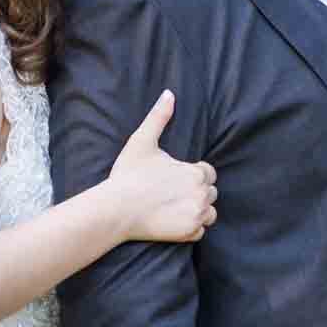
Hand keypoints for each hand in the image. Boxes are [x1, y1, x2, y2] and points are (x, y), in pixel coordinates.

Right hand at [107, 91, 217, 243]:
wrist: (116, 209)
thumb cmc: (128, 175)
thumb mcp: (142, 141)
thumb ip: (159, 117)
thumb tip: (169, 93)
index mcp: (195, 172)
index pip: (208, 172)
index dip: (194, 174)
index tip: (176, 178)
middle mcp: (201, 194)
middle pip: (210, 193)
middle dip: (197, 192)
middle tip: (173, 194)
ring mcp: (196, 215)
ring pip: (209, 213)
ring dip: (198, 210)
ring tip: (176, 208)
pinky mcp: (188, 233)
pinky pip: (200, 232)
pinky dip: (190, 228)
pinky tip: (173, 222)